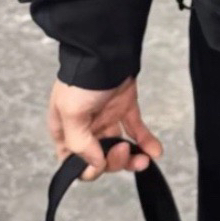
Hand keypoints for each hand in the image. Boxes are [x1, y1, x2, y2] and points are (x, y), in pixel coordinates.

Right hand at [47, 77, 162, 181]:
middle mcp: (84, 127)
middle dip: (114, 161)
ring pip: (118, 148)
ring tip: (144, 158)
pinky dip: (146, 143)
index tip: (101, 164)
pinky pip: (136, 131)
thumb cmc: (82, 80)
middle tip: (124, 150)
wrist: (106, 52)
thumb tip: (95, 165)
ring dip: (132, 157)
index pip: (72, 162)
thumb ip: (80, 144)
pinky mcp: (125, 109)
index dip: (87, 169)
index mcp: (64, 130)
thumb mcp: (70, 112)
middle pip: (99, 158)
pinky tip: (155, 151)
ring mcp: (106, 118)